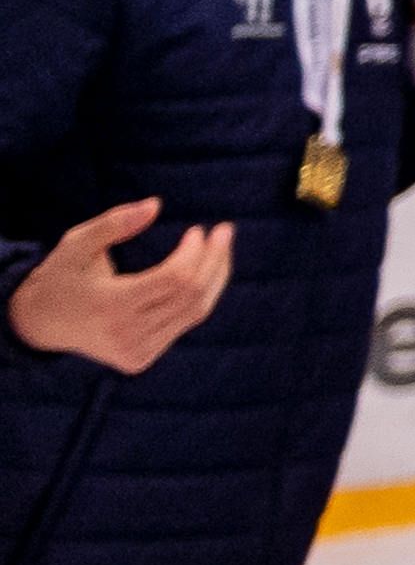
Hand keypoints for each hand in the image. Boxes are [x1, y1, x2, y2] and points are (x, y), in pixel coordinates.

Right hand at [9, 202, 233, 373]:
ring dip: (215, 277)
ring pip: (195, 313)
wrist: (38, 323)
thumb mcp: (76, 243)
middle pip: (191, 296)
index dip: (195, 252)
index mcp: (110, 307)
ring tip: (221, 248)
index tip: (199, 229)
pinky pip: (183, 324)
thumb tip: (156, 204)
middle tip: (225, 230)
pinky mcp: (140, 360)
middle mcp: (125, 335)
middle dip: (215, 260)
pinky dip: (199, 296)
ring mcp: (135, 352)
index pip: (174, 279)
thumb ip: (114, 222)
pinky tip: (203, 272)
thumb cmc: (61, 275)